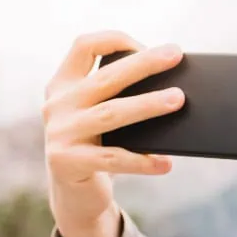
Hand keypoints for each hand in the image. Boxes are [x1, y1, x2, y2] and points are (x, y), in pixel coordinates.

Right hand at [43, 30, 184, 236]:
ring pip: (111, 113)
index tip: (147, 46)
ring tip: (179, 100)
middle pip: (106, 78)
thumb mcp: (103, 118)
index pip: (83, 46)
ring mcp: (59, 133)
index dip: (116, 40)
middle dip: (144, 64)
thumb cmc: (100, 148)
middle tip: (176, 55)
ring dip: (148, 105)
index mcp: (64, 85)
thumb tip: (175, 89)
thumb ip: (120, 98)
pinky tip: (166, 163)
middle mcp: (57, 104)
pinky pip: (113, 159)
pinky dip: (143, 161)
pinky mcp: (66, 162)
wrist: (75, 196)